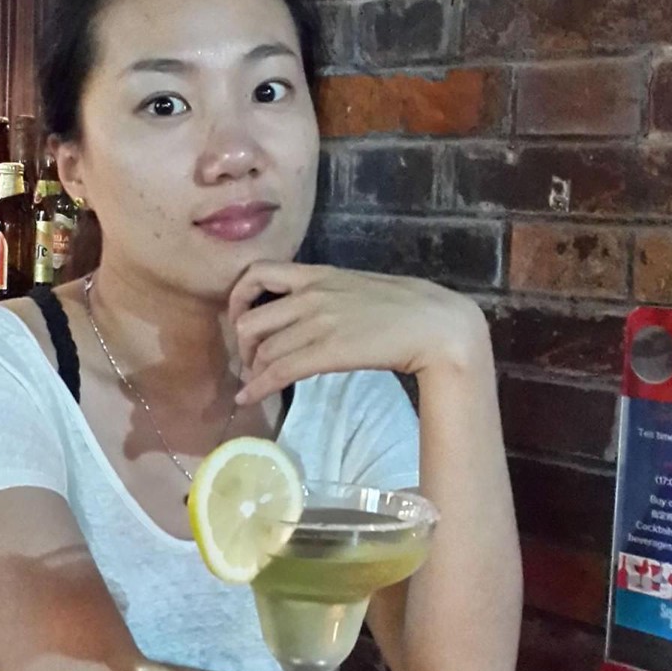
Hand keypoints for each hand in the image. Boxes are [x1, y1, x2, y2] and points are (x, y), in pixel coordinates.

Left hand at [228, 262, 488, 405]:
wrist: (434, 324)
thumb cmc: (405, 306)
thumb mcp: (356, 287)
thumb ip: (327, 294)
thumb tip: (306, 313)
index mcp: (317, 274)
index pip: (257, 272)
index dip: (237, 297)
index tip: (239, 318)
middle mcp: (310, 294)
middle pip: (250, 319)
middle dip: (243, 345)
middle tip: (251, 362)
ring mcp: (318, 323)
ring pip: (263, 349)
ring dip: (252, 372)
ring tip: (255, 383)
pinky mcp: (327, 352)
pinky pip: (278, 371)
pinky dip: (257, 387)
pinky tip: (248, 398)